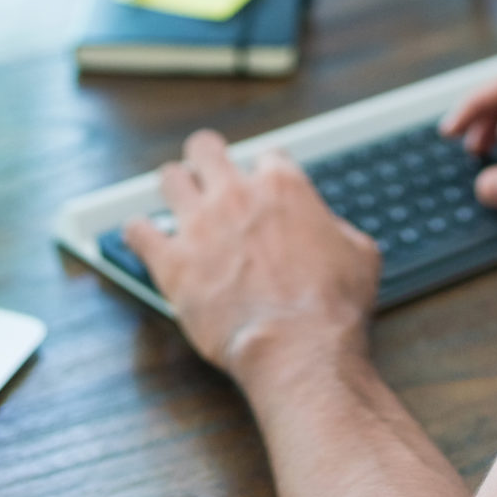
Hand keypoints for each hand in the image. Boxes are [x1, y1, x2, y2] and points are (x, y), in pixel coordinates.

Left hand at [122, 130, 381, 384]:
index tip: (263, 186)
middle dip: (206, 157)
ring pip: (170, 178)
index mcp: (282, 187)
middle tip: (206, 172)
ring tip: (176, 200)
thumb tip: (325, 226)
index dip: (266, 172)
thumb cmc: (334, 306)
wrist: (299, 347)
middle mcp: (236, 195)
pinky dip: (138, 233)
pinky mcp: (171, 262)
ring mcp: (199, 226)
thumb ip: (336, 227)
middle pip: (205, 149)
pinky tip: (141, 236)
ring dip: (174, 187)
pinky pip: (137, 231)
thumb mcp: (360, 253)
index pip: (268, 157)